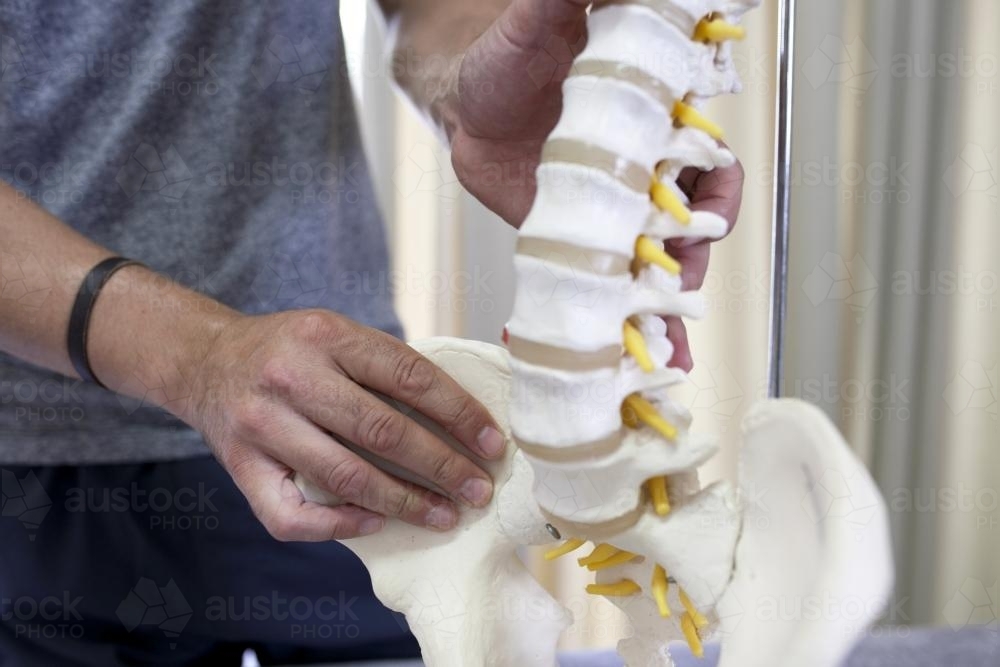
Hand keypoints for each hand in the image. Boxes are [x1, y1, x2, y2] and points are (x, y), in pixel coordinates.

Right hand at [188, 309, 504, 540]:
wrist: (203, 360)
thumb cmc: (288, 350)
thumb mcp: (335, 333)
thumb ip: (383, 365)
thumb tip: (460, 415)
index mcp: (326, 337)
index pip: (409, 376)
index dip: (459, 412)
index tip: (492, 443)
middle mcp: (292, 378)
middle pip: (383, 430)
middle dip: (442, 466)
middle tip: (478, 489)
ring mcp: (262, 426)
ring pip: (346, 476)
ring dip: (405, 503)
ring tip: (445, 515)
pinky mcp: (241, 467)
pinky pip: (293, 515)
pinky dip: (340, 524)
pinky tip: (377, 523)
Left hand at [449, 0, 744, 369]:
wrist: (466, 103)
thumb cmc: (509, 59)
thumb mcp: (541, 22)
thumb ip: (569, 5)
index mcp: (652, 121)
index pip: (705, 159)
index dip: (714, 187)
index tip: (706, 204)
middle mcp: (642, 172)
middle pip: (690, 225)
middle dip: (691, 258)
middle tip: (677, 280)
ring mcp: (614, 215)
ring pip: (658, 266)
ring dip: (668, 309)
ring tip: (665, 351)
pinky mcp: (583, 246)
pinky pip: (610, 288)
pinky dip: (625, 327)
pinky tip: (632, 361)